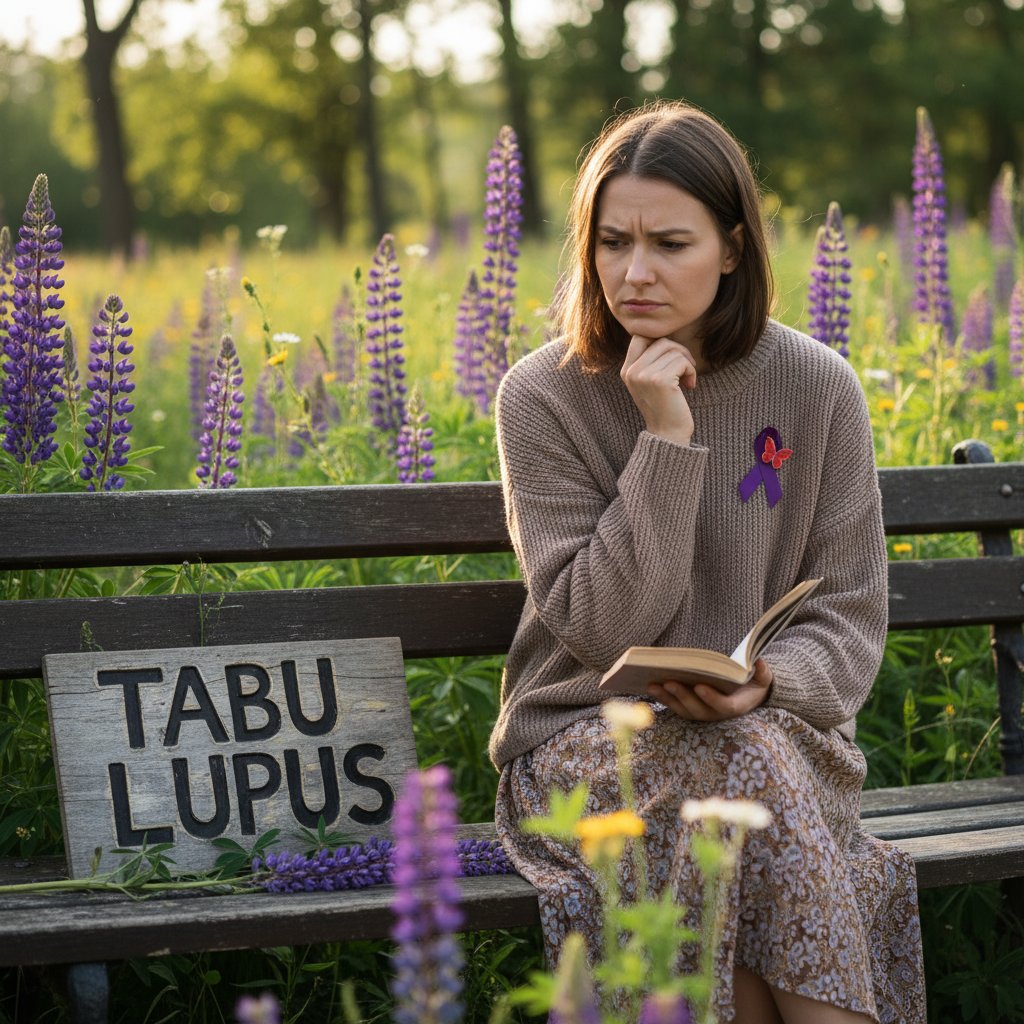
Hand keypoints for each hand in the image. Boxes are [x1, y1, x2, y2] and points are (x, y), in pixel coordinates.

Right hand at [620, 335, 696, 445]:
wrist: (668, 435)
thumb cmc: (664, 407)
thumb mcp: (649, 382)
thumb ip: (650, 360)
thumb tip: (666, 334)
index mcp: (626, 370)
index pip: (640, 336)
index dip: (660, 341)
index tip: (671, 358)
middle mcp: (632, 371)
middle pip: (661, 341)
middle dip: (679, 351)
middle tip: (685, 368)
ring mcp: (644, 375)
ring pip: (673, 350)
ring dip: (686, 363)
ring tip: (687, 379)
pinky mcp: (660, 380)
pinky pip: (682, 361)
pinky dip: (691, 372)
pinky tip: (689, 386)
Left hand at [647, 658, 773, 720]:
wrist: (748, 695)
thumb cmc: (754, 683)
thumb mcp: (764, 677)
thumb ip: (763, 672)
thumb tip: (759, 662)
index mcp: (736, 706)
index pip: (722, 705)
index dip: (711, 698)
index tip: (699, 686)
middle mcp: (717, 714)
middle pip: (697, 709)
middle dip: (681, 696)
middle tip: (668, 682)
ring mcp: (702, 713)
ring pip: (683, 709)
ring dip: (667, 698)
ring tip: (651, 684)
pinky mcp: (691, 710)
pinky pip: (676, 706)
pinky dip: (663, 698)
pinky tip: (650, 687)